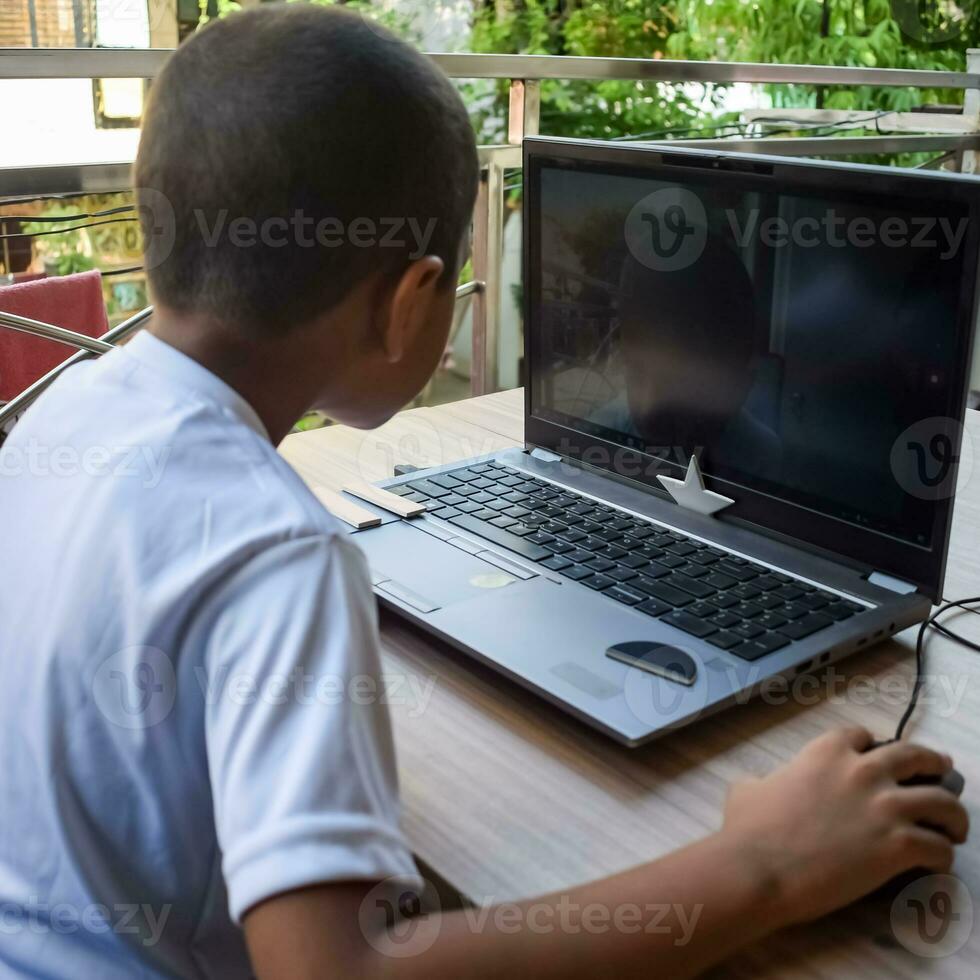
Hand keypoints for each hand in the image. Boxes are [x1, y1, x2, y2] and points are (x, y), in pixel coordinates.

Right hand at [721, 727, 968, 925]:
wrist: (759, 866)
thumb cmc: (748, 829)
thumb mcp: (747, 789)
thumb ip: (763, 781)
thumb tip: (758, 788)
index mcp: (826, 752)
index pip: (862, 736)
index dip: (871, 746)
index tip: (874, 758)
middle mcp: (862, 771)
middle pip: (915, 756)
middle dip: (932, 764)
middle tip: (940, 774)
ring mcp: (884, 807)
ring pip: (942, 801)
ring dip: (952, 814)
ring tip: (954, 826)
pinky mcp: (898, 845)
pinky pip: (939, 847)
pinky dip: (944, 855)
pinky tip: (939, 862)